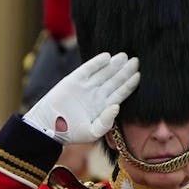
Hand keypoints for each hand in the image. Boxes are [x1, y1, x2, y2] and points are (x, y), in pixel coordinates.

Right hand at [23, 52, 138, 143]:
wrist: (48, 125)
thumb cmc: (71, 133)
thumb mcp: (92, 132)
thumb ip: (106, 122)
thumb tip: (117, 106)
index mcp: (104, 106)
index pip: (121, 93)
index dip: (130, 84)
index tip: (139, 75)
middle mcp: (97, 94)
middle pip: (115, 80)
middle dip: (125, 70)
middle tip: (136, 60)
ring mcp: (87, 85)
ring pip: (104, 72)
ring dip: (114, 64)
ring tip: (125, 56)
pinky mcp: (74, 79)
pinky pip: (88, 68)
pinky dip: (97, 62)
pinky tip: (107, 56)